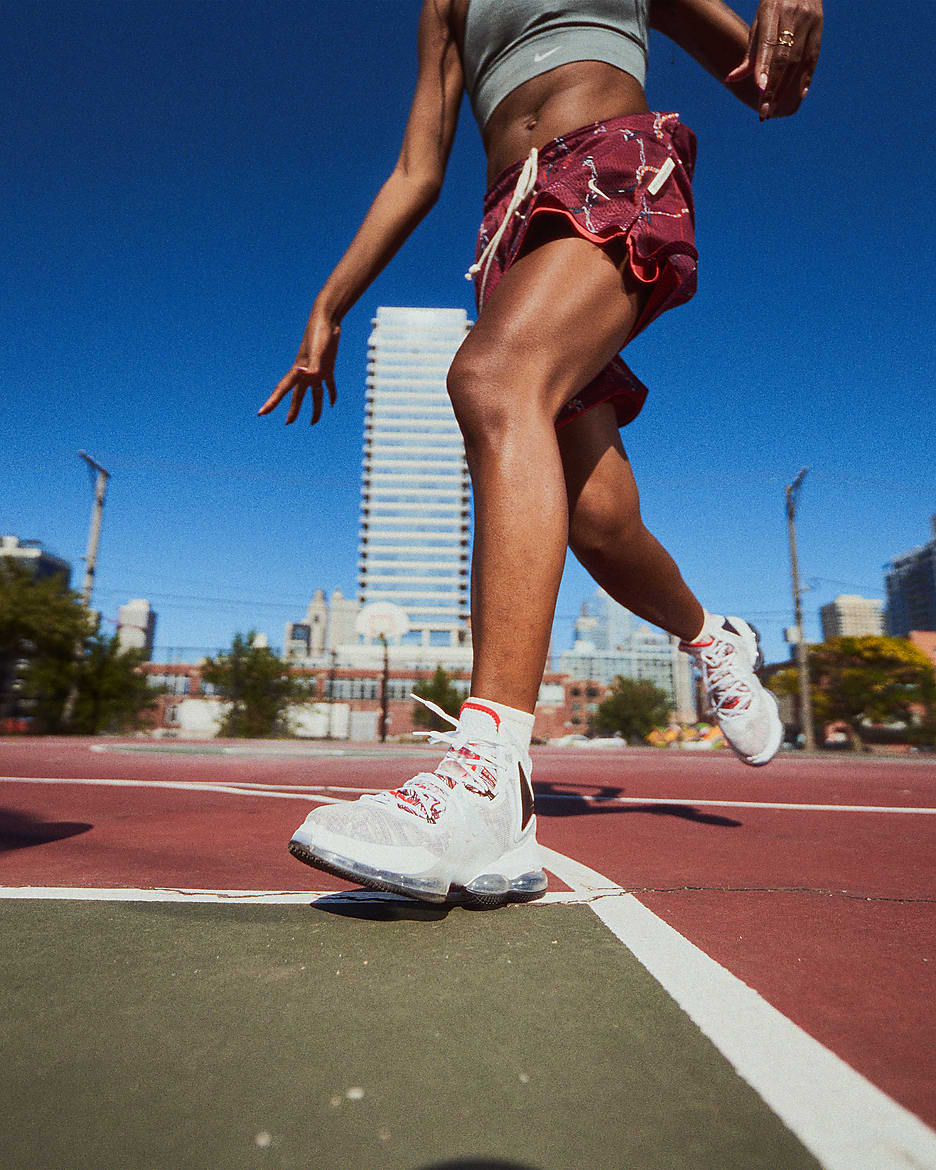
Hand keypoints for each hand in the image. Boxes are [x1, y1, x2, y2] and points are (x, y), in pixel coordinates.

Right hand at [258, 309, 339, 424]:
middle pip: (297, 396)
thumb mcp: (318, 352)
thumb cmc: (320, 334)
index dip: (271, 402)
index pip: (282, 390)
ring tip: (313, 423)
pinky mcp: (328, 367)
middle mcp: (305, 373)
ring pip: (314, 394)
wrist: (327, 320)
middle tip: (288, 424)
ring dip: (314, 408)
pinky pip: (328, 385)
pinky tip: (332, 403)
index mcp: (299, 371)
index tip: (261, 413)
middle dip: (293, 410)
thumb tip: (304, 375)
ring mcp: (316, 370)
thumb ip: (312, 366)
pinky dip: (330, 394)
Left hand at [725, 0, 822, 120]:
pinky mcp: (820, 28)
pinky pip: (813, 58)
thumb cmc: (774, 6)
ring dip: (786, 89)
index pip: (768, 44)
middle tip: (764, 111)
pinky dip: (806, 78)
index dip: (765, 68)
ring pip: (798, 61)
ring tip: (773, 109)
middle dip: (773, 87)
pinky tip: (799, 96)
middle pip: (784, 58)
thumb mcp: (760, 23)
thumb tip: (730, 79)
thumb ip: (750, 53)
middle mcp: (794, 16)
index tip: (759, 90)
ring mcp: (809, 22)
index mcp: (773, 11)